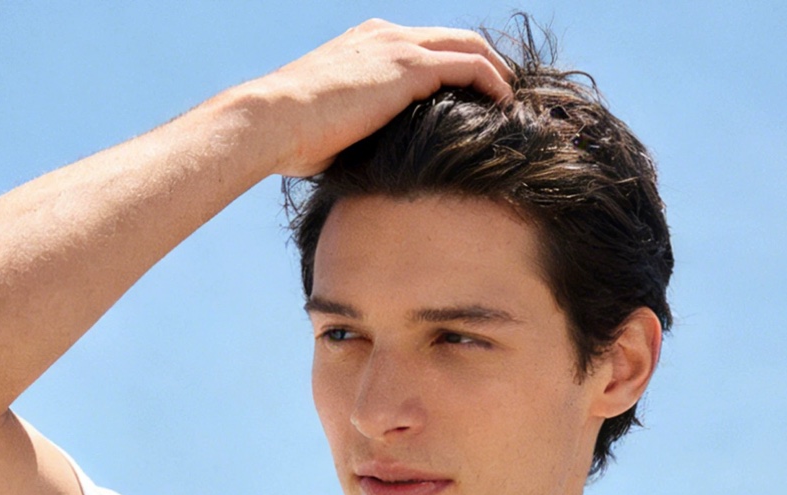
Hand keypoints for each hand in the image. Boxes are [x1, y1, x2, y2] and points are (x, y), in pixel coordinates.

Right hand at [239, 19, 513, 178]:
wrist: (273, 120)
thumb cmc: (292, 137)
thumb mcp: (332, 128)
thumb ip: (360, 131)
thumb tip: (373, 167)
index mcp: (368, 44)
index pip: (426, 46)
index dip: (456, 68)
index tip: (476, 98)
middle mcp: (387, 35)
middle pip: (455, 39)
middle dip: (486, 64)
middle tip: (506, 98)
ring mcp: (398, 47)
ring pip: (469, 46)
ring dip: (497, 73)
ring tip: (514, 105)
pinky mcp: (408, 67)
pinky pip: (469, 65)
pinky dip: (493, 83)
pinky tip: (506, 108)